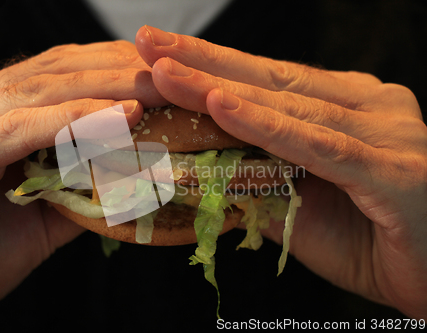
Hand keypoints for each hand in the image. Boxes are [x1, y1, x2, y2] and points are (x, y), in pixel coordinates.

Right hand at [0, 40, 165, 329]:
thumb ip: (71, 194)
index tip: (155, 71)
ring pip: (39, 91)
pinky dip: (68, 121)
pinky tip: (115, 118)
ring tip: (154, 88)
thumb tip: (123, 181)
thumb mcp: (30, 222)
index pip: (53, 74)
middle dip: (115, 69)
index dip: (106, 66)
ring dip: (104, 87)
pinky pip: (15, 132)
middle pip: (53, 73)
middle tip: (171, 74)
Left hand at [136, 26, 426, 318]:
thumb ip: (263, 184)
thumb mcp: (304, 209)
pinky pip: (317, 144)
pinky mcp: (392, 168)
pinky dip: (267, 126)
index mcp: (348, 110)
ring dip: (219, 87)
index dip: (213, 66)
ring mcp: (384, 131)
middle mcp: (368, 107)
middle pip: (272, 81)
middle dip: (204, 62)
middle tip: (149, 43)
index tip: (162, 53)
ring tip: (166, 71)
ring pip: (287, 105)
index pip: (269, 82)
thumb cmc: (375, 243)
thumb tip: (209, 174)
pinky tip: (222, 106)